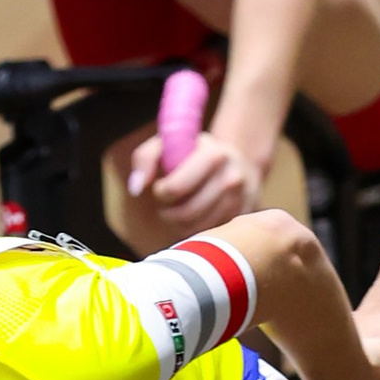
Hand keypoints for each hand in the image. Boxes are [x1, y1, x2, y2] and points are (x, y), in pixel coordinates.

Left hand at [125, 124, 266, 233]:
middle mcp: (231, 178)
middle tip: (166, 204)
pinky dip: (196, 230)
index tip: (159, 188)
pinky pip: (211, 235)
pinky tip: (194, 217)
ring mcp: (240, 200)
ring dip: (180, 224)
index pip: (176, 187)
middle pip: (186, 213)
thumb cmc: (193, 154)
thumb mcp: (168, 144)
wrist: (238, 161)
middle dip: (168, 212)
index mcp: (214, 155)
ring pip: (198, 228)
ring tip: (178, 210)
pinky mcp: (244, 217)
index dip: (160, 193)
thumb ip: (145, 158)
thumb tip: (136, 187)